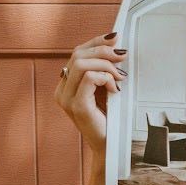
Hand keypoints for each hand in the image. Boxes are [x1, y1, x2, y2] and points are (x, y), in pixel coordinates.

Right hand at [54, 30, 124, 155]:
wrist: (112, 147)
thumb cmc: (112, 119)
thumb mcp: (107, 89)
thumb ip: (105, 71)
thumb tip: (116, 46)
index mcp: (67, 85)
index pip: (77, 53)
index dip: (96, 42)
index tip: (115, 37)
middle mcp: (62, 90)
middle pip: (78, 55)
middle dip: (103, 50)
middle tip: (123, 56)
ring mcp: (66, 98)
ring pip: (81, 64)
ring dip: (106, 65)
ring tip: (120, 77)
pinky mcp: (76, 106)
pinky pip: (88, 78)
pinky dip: (105, 78)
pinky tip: (115, 89)